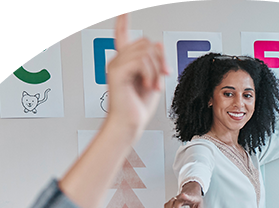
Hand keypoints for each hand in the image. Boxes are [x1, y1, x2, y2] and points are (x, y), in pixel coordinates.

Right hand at [104, 0, 168, 136]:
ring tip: (154, 86)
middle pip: (145, 43)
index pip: (122, 32)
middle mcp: (118, 60)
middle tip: (163, 76)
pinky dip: (150, 74)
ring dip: (156, 70)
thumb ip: (155, 62)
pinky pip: (141, 61)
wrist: (129, 125)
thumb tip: (157, 43)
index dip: (123, 15)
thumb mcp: (153, 80)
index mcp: (125, 61)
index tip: (126, 1)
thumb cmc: (137, 108)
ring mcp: (116, 64)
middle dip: (160, 60)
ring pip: (146, 51)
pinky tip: (149, 85)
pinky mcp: (117, 72)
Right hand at [163, 182, 202, 207]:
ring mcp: (176, 198)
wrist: (192, 191)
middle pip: (177, 202)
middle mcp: (181, 197)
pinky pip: (167, 204)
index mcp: (189, 197)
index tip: (183, 195)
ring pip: (170, 202)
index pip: (187, 196)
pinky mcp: (173, 200)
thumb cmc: (195, 198)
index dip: (185, 196)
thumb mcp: (199, 206)